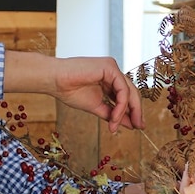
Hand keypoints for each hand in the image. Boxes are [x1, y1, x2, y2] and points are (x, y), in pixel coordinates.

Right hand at [3, 52, 143, 131]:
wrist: (55, 81)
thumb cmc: (70, 91)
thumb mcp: (96, 107)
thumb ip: (112, 114)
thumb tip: (129, 124)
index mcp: (110, 79)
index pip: (127, 95)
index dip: (133, 111)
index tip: (136, 126)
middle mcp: (113, 72)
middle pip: (132, 92)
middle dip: (136, 111)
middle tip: (139, 127)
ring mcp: (112, 68)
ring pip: (129, 92)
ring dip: (126, 111)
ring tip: (120, 125)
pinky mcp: (110, 67)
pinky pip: (122, 89)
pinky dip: (121, 105)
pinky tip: (114, 117)